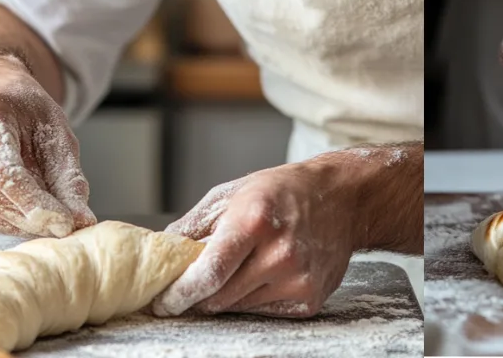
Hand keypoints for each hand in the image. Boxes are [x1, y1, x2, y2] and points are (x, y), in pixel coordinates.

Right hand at [0, 54, 95, 236]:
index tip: (63, 224)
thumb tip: (81, 221)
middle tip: (56, 226)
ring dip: (9, 223)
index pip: (3, 172)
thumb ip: (68, 175)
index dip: (34, 204)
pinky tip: (12, 212)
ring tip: (37, 218)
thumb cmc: (24, 106)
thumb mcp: (55, 128)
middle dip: (25, 217)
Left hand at [152, 153, 375, 317]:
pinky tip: (265, 273)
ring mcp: (297, 279)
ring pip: (238, 308)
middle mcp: (279, 253)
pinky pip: (264, 313)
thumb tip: (161, 253)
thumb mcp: (233, 192)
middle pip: (218, 298)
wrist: (341, 197)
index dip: (179, 294)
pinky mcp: (309, 299)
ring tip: (241, 265)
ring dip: (228, 294)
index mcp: (255, 221)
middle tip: (196, 281)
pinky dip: (254, 299)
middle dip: (200, 294)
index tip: (164, 301)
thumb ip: (193, 225)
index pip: (207, 274)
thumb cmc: (283, 191)